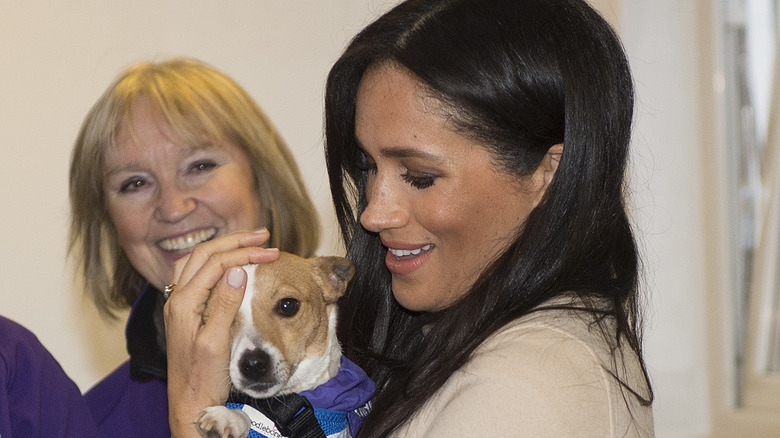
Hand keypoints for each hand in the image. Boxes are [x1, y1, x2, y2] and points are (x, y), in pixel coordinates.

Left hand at [163, 229, 279, 436]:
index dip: (246, 254)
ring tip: (250, 243)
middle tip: (264, 236)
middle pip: (205, 254)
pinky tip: (234, 265)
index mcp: (184, 303)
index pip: (216, 263)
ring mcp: (181, 304)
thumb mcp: (216, 344)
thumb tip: (238, 271)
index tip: (272, 253)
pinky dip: (218, 262)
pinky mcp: (187, 311)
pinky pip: (199, 274)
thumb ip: (225, 305)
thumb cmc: (202, 380)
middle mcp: (178, 299)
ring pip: (198, 260)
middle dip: (236, 241)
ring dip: (225, 248)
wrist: (189, 403)